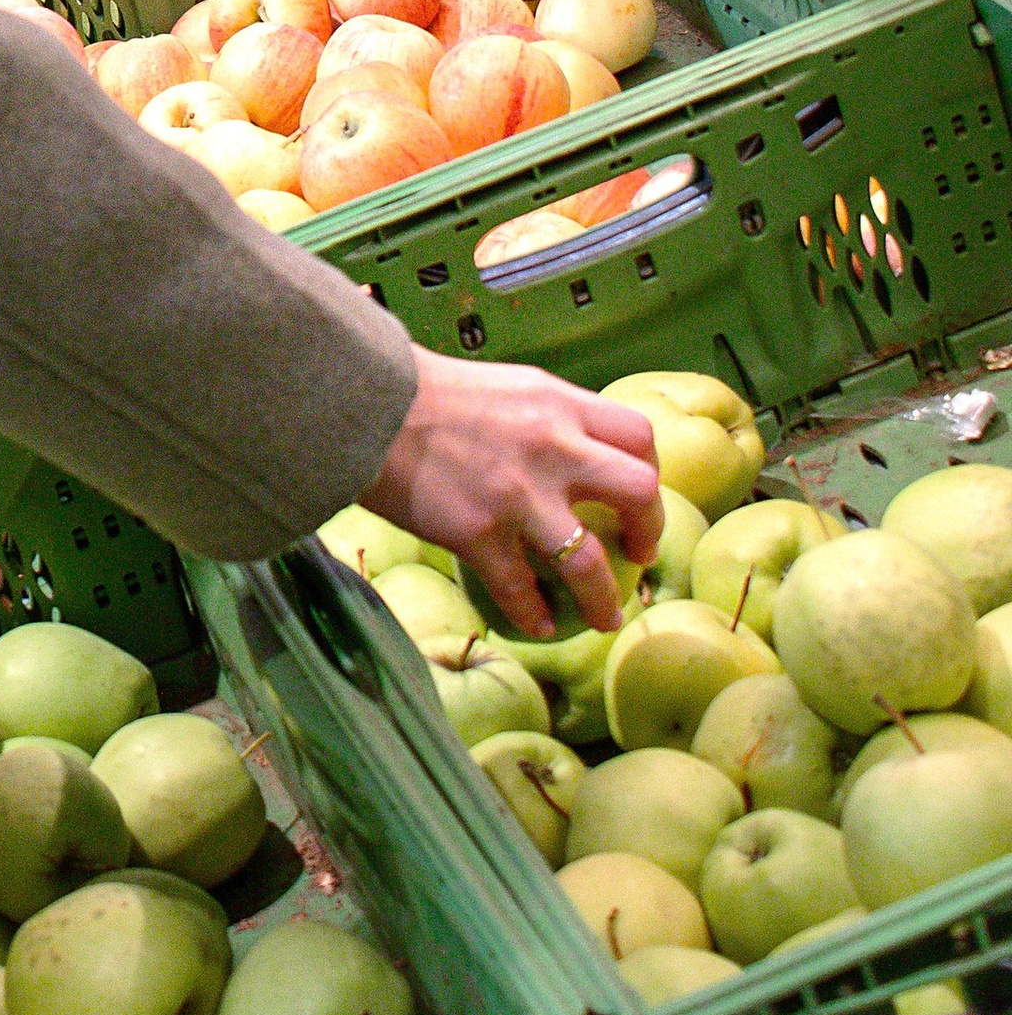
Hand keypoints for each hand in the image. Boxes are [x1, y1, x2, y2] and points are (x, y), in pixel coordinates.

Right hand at [360, 351, 662, 636]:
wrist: (364, 404)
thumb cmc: (425, 393)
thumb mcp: (504, 388)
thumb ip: (543, 418)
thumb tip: (569, 448)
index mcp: (558, 404)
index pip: (638, 435)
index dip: (650, 472)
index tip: (639, 499)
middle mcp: (552, 446)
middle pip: (639, 491)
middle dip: (648, 529)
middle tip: (636, 553)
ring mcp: (517, 494)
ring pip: (589, 561)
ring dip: (604, 599)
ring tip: (607, 618)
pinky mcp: (478, 533)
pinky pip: (521, 590)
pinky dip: (534, 615)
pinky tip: (537, 626)